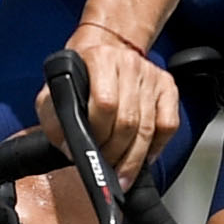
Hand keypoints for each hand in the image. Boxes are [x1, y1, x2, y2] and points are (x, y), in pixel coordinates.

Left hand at [64, 25, 180, 178]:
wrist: (107, 48)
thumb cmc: (80, 75)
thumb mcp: (54, 91)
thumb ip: (54, 119)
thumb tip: (70, 150)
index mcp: (100, 59)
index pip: (105, 103)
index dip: (97, 133)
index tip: (89, 151)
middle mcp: (129, 64)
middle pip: (129, 120)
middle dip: (116, 152)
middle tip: (106, 169)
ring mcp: (152, 76)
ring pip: (149, 127)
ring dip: (134, 158)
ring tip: (123, 175)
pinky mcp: (168, 87)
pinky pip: (168, 125)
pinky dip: (157, 147)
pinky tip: (144, 157)